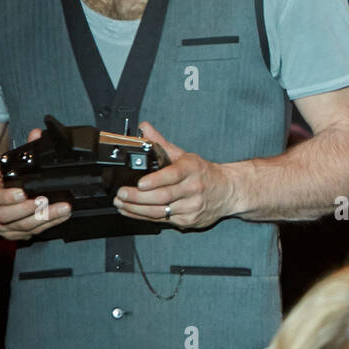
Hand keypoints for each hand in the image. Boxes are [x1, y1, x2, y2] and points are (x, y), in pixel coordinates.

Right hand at [0, 126, 71, 239]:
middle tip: (45, 201)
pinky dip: (48, 225)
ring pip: (22, 226)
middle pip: (7, 215)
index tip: (21, 192)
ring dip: (44, 218)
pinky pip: (32, 232)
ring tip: (61, 209)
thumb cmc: (0, 184)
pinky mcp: (15, 234)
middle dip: (28, 209)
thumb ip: (23, 150)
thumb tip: (37, 133)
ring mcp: (3, 226)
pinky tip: (61, 216)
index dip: (6, 197)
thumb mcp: (7, 166)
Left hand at [113, 121, 237, 228]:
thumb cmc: (204, 174)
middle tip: (121, 194)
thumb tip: (143, 127)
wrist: (228, 191)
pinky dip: (143, 217)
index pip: (173, 175)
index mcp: (192, 169)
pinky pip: (162, 221)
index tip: (140, 183)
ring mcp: (191, 207)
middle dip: (138, 198)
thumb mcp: (184, 155)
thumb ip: (161, 143)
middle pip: (163, 196)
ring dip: (136, 209)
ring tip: (121, 204)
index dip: (155, 181)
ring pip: (160, 212)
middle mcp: (193, 188)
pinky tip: (131, 212)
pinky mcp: (188, 221)